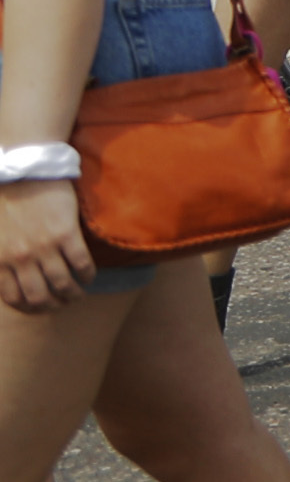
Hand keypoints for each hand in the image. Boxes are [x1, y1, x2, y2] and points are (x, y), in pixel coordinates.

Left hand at [0, 177, 93, 315]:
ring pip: (62, 284)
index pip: (13, 298)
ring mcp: (44, 246)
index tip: (42, 306)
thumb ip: (1, 257)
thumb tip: (10, 277)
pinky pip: (80, 264)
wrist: (24, 173)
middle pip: (39, 297)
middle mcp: (20, 257)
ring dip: (73, 294)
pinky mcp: (66, 234)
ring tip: (79, 293)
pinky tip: (88, 275)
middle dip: (54, 306)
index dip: (30, 308)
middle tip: (63, 302)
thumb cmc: (7, 202)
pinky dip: (87, 275)